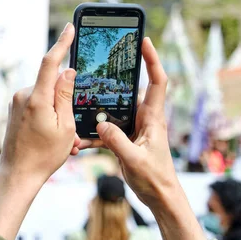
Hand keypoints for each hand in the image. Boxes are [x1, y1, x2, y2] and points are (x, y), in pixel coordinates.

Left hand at [0, 23, 79, 239]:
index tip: (69, 28)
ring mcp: (17, 101)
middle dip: (66, 101)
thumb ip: (66, 96)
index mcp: (37, 98)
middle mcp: (23, 95)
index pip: (50, 62)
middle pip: (52, 84)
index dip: (62, 43)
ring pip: (46, 96)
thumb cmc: (43, 155)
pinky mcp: (15, 108)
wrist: (17, 174)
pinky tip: (50, 137)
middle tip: (72, 130)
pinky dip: (48, 116)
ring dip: (58, 112)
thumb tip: (68, 71)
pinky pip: (37, 104)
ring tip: (62, 140)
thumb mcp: (64, 127)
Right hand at [89, 38, 206, 239]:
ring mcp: (134, 128)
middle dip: (115, 79)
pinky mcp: (125, 139)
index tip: (144, 40)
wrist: (160, 198)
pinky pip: (107, 130)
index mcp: (153, 118)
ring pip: (114, 110)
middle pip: (130, 90)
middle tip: (100, 65)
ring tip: (81, 104)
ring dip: (98, 110)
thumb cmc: (156, 179)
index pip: (157, 81)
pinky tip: (80, 139)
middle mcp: (144, 118)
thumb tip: (100, 124)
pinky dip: (94, 133)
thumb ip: (116, 141)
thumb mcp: (134, 160)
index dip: (152, 60)